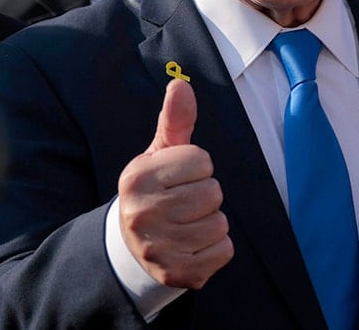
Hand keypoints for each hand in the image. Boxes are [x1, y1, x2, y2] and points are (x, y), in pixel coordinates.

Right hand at [118, 79, 231, 288]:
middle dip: (205, 195)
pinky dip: (216, 248)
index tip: (178, 178)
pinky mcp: (177, 274)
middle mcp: (141, 214)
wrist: (133, 247)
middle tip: (183, 203)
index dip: (197, 167)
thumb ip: (174, 120)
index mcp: (136, 178)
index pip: (202, 161)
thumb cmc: (156, 190)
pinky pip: (224, 250)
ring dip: (211, 223)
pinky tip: (193, 246)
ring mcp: (158, 248)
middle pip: (213, 193)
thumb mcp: (160, 154)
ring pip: (220, 223)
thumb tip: (181, 83)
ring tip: (186, 224)